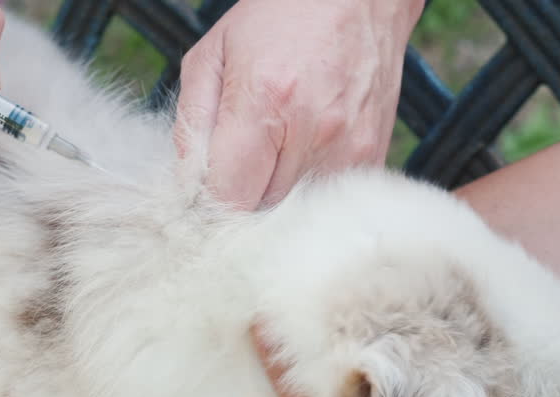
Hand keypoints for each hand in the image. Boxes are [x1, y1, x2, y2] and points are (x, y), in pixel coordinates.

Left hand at [175, 0, 423, 209]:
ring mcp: (348, 151)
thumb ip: (192, 124)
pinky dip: (307, 191)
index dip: (208, 204)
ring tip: (270, 160)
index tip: (202, 195)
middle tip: (234, 176)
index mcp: (265, 103)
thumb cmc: (281, 17)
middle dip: (240, 203)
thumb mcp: (212, 53)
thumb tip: (187, 183)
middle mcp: (313, 133)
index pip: (227, 197)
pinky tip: (300, 156)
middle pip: (261, 213)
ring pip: (295, 213)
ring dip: (275, 199)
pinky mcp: (372, 160)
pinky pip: (326, 201)